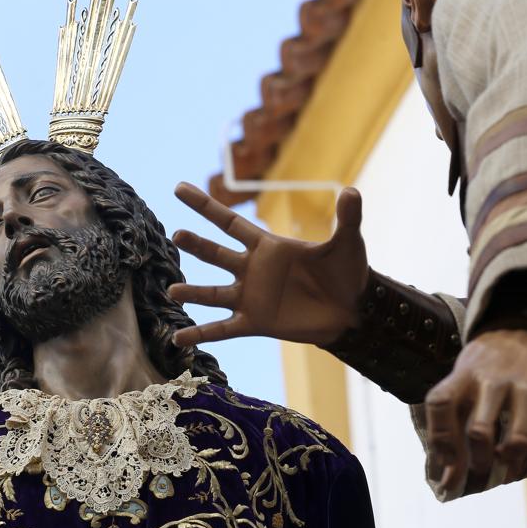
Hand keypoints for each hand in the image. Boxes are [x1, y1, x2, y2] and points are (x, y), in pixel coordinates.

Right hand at [168, 182, 368, 345]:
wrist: (353, 312)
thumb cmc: (348, 274)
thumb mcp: (347, 243)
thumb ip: (347, 218)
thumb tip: (353, 191)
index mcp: (267, 247)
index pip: (229, 222)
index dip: (205, 205)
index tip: (179, 188)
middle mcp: (252, 270)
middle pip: (216, 254)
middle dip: (197, 244)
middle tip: (177, 235)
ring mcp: (250, 297)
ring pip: (213, 294)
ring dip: (193, 293)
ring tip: (172, 290)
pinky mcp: (254, 323)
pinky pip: (222, 329)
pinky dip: (200, 334)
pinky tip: (178, 339)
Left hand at [424, 329, 526, 494]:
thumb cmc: (492, 361)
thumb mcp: (465, 373)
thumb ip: (454, 414)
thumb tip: (444, 473)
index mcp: (464, 374)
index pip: (440, 406)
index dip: (439, 443)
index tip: (444, 470)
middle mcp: (494, 379)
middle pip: (479, 432)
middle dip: (477, 462)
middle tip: (479, 469)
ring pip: (518, 440)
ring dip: (510, 462)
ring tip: (507, 464)